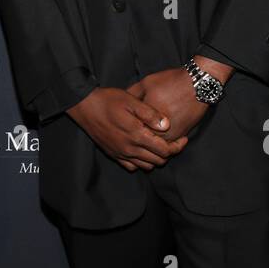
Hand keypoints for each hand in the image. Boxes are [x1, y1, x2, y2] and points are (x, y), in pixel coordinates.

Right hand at [66, 86, 188, 171]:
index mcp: (136, 135)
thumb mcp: (131, 101)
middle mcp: (129, 148)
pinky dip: (141, 162)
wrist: (84, 106)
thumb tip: (166, 125)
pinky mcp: (113, 154)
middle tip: (174, 141)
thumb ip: (150, 114)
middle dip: (170, 153)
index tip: (184, 138)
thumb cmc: (109, 100)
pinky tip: (143, 150)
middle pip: (158, 160)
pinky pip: (132, 166)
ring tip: (159, 145)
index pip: (165, 150)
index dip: (178, 146)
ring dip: (156, 158)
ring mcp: (120, 153)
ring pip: (146, 166)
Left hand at [128, 58, 230, 143]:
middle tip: (132, 133)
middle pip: (141, 141)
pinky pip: (167, 145)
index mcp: (145, 117)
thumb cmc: (170, 82)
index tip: (124, 122)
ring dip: (149, 145)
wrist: (196, 85)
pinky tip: (158, 135)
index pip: (130, 128)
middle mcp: (156, 130)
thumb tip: (121, 103)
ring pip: (155, 147)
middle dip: (136, 138)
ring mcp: (169, 135)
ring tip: (145, 136)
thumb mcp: (146, 83)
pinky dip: (161, 143)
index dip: (125, 126)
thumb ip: (132, 94)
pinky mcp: (180, 136)